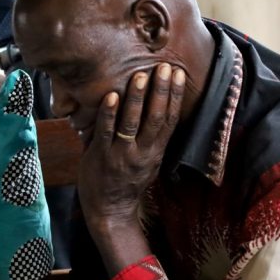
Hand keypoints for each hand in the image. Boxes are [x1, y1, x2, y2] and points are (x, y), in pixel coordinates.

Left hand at [78, 63, 185, 229]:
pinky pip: (106, 132)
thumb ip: (148, 136)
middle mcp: (143, 152)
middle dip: (161, 91)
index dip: (175, 96)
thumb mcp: (147, 160)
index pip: (170, 119)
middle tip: (163, 66)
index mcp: (156, 151)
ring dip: (137, 98)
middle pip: (156, 118)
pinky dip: (108, 113)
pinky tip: (111, 95)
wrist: (109, 212)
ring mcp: (122, 155)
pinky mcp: (101, 157)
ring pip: (132, 122)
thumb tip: (149, 106)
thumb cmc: (126, 182)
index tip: (178, 74)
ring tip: (140, 75)